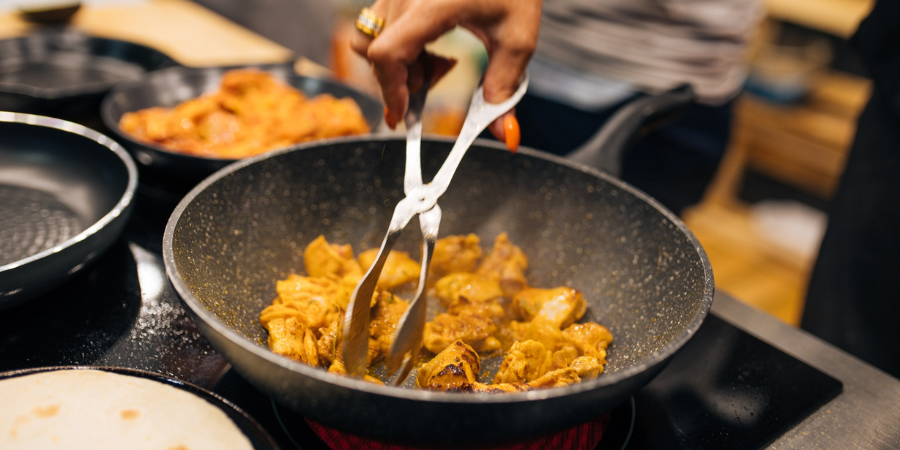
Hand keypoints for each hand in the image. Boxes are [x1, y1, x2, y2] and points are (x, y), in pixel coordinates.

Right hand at [351, 0, 540, 141]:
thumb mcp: (518, 39)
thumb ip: (506, 87)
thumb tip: (505, 134)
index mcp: (431, 5)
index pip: (387, 54)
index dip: (391, 90)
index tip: (406, 116)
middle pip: (376, 53)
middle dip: (402, 81)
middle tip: (439, 78)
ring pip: (371, 40)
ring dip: (399, 64)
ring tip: (438, 60)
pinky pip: (379, 26)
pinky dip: (400, 46)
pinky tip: (433, 43)